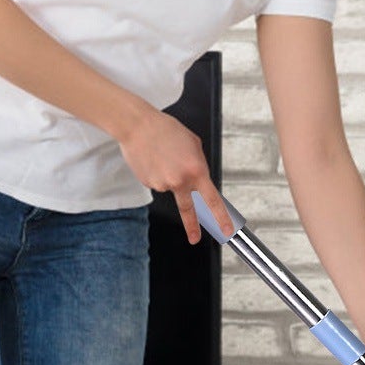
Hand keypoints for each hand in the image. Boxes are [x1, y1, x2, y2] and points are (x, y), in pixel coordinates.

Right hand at [117, 107, 234, 243]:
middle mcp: (180, 181)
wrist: (137, 126)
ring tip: (163, 157)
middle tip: (194, 238)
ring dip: (169, 175)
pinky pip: (157, 182)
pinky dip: (157, 173)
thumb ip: (199, 163)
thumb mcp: (193, 143)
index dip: (221, 218)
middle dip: (192, 226)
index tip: (226, 230)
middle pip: (188, 209)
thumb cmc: (165, 130)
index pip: (212, 201)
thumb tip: (197, 176)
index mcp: (196, 171)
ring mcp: (162, 185)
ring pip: (170, 186)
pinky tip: (153, 160)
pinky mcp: (148, 184)